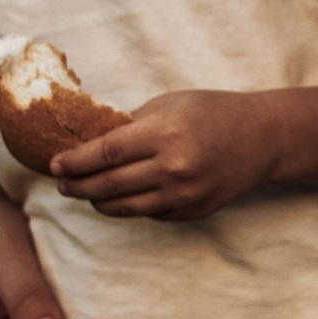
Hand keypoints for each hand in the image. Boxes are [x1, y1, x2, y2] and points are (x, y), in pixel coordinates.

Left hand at [50, 91, 277, 221]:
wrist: (263, 138)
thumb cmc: (214, 112)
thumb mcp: (170, 104)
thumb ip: (131, 124)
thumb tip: (88, 142)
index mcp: (165, 133)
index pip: (105, 154)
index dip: (74, 162)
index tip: (54, 164)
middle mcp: (174, 167)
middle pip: (108, 185)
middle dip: (78, 186)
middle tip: (62, 184)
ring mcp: (185, 195)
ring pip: (125, 208)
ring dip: (97, 202)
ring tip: (85, 193)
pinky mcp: (193, 212)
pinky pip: (150, 214)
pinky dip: (130, 206)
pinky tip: (122, 196)